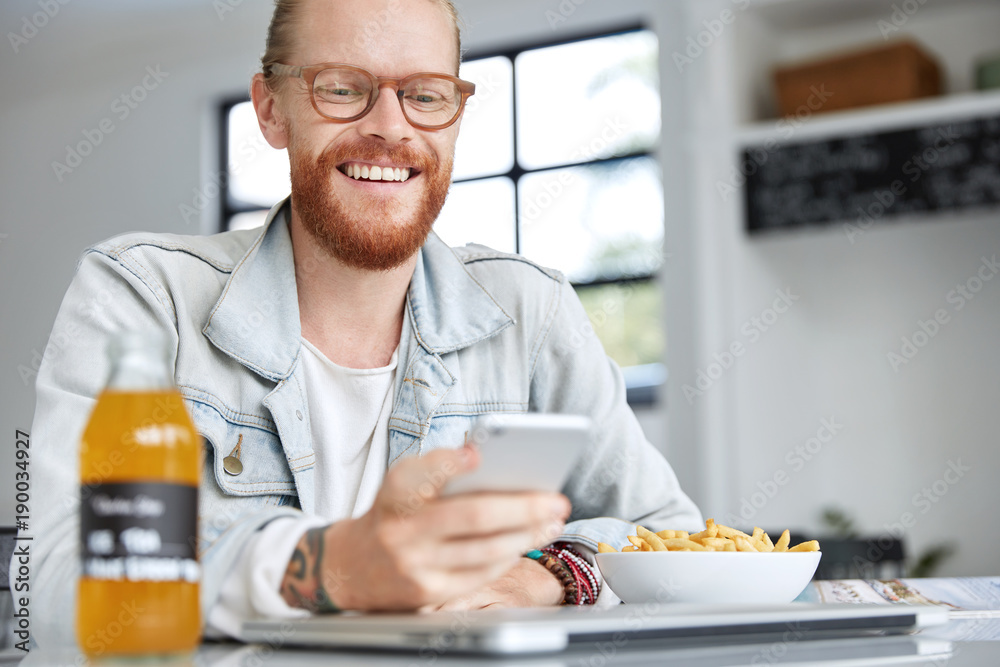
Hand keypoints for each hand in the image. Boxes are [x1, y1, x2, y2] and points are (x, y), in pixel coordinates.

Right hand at [280, 445, 570, 611]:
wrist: (350, 567)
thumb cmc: (393, 515)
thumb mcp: (404, 483)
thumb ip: (440, 468)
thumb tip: (485, 457)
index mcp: (396, 493)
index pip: (422, 474)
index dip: (449, 463)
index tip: (477, 454)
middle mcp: (402, 530)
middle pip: (474, 516)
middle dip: (524, 508)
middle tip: (556, 500)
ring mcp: (415, 565)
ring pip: (485, 550)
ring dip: (527, 536)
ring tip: (552, 522)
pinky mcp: (427, 593)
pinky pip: (480, 574)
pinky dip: (508, 556)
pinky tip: (526, 542)